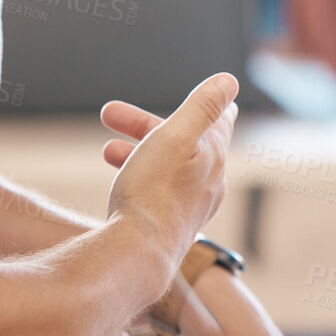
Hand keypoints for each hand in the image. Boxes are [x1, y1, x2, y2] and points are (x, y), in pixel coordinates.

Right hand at [100, 74, 238, 262]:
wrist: (137, 254)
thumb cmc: (154, 192)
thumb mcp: (176, 136)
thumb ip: (202, 106)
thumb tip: (229, 81)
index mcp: (213, 156)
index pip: (219, 121)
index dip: (207, 103)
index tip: (204, 94)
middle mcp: (208, 183)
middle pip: (183, 141)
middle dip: (146, 124)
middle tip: (109, 113)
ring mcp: (191, 206)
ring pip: (167, 166)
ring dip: (137, 150)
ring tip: (106, 149)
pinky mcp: (171, 226)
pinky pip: (158, 190)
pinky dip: (140, 176)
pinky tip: (122, 184)